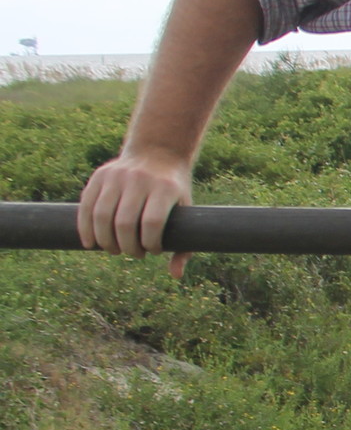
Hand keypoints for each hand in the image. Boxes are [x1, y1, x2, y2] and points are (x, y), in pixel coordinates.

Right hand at [77, 152, 195, 276]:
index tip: (152, 251)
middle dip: (126, 246)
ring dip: (105, 241)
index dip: (149, 244)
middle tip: (132, 253)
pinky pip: (86, 206)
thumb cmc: (174, 191)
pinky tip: (90, 243)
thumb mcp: (186, 211)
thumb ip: (184, 245)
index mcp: (165, 188)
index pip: (151, 223)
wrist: (158, 153)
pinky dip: (85, 228)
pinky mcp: (99, 177)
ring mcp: (117, 176)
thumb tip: (175, 276)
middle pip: (124, 222)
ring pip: (102, 216)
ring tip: (114, 250)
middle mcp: (140, 180)